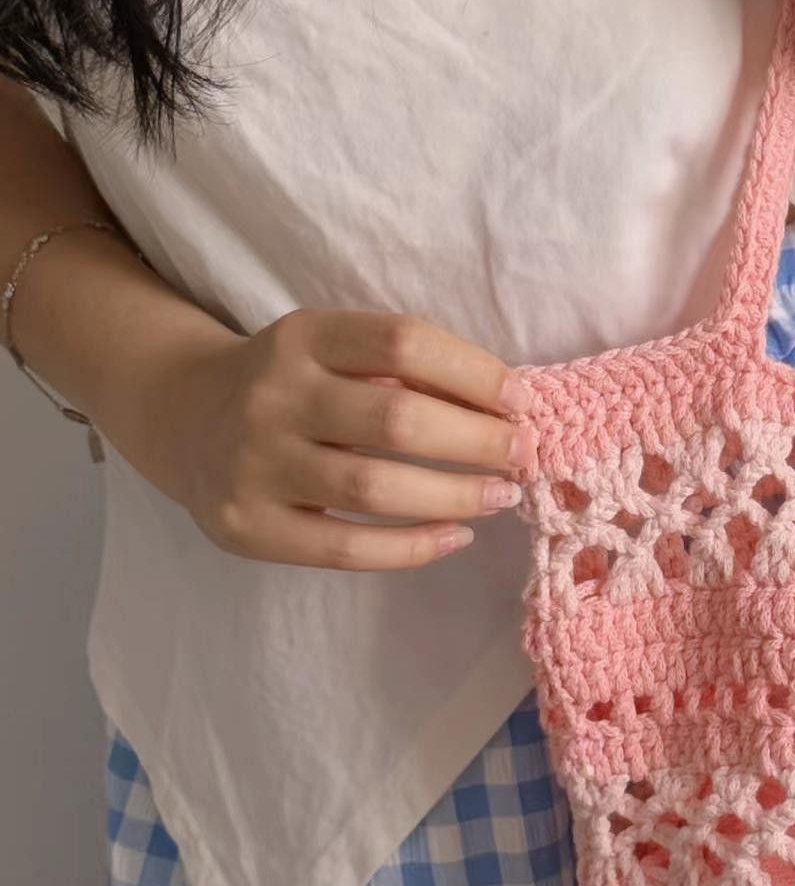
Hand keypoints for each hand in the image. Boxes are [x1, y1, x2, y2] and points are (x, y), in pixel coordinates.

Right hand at [121, 308, 535, 570]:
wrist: (182, 418)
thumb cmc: (290, 384)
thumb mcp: (329, 349)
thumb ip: (399, 368)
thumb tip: (506, 406)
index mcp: (302, 337)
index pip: (402, 343)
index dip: (474, 371)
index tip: (520, 400)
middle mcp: (273, 395)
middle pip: (396, 419)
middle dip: (476, 440)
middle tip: (521, 454)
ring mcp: (255, 464)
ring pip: (374, 488)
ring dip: (455, 495)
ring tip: (500, 496)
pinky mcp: (247, 527)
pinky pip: (346, 548)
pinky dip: (412, 547)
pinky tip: (454, 536)